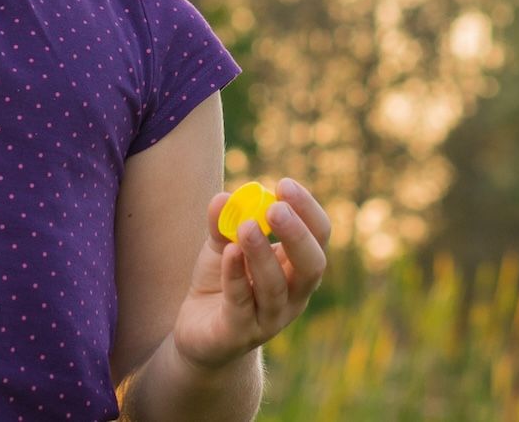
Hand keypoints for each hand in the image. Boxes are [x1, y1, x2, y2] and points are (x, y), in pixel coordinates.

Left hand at [169, 177, 332, 371]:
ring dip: (262, 255)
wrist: (199, 331)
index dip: (307, 210)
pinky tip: (228, 252)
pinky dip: (235, 276)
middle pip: (311, 266)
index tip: (284, 184)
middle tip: (276, 208)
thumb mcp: (222, 245)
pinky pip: (241, 303)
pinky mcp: (239, 334)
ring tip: (245, 227)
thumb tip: (224, 197)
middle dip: (296, 235)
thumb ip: (223, 222)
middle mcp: (293, 296)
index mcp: (297, 268)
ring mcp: (269, 319)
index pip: (318, 237)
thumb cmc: (222, 282)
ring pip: (274, 288)